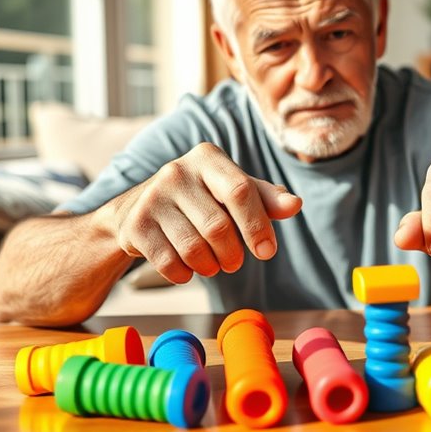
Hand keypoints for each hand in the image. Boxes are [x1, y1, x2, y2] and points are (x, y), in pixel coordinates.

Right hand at [104, 143, 301, 283]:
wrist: (138, 209)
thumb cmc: (200, 199)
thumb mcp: (233, 192)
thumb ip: (265, 198)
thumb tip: (295, 204)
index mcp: (208, 158)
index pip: (240, 191)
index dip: (257, 225)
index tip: (267, 252)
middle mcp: (177, 171)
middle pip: (218, 227)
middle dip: (232, 254)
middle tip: (234, 262)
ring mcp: (152, 196)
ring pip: (193, 248)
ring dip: (209, 267)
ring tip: (211, 265)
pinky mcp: (135, 224)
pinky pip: (168, 262)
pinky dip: (183, 274)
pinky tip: (185, 268)